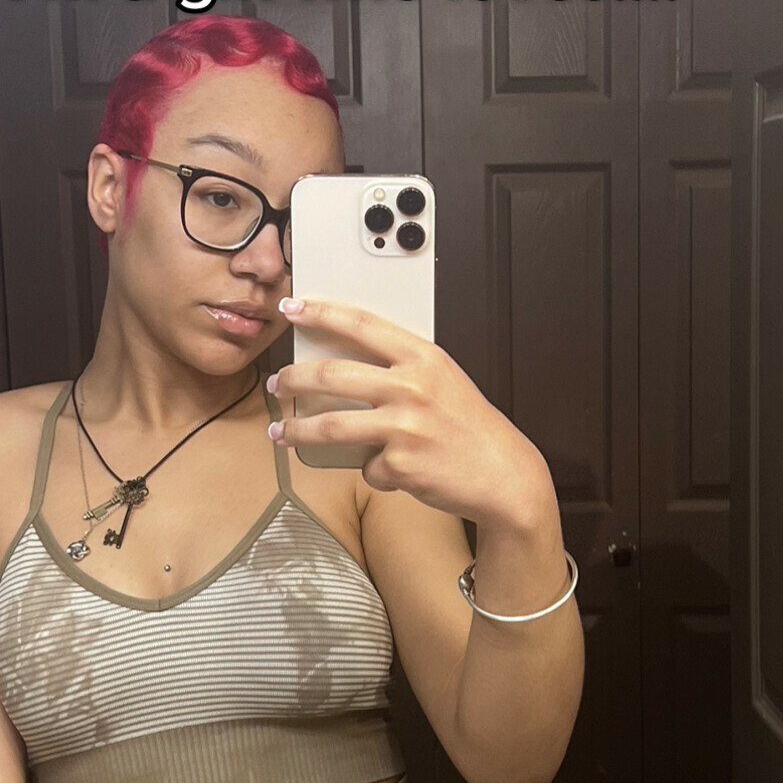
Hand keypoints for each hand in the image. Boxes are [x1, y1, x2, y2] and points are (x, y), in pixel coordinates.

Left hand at [268, 296, 558, 532]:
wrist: (504, 474)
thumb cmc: (471, 427)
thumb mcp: (443, 380)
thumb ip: (402, 369)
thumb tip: (348, 368)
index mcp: (423, 357)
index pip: (360, 323)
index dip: (320, 312)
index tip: (292, 308)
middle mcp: (411, 387)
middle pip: (331, 375)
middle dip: (293, 379)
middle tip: (279, 384)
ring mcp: (404, 427)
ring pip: (331, 426)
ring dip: (298, 430)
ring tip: (282, 432)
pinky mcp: (400, 464)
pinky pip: (366, 466)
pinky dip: (373, 471)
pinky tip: (392, 470)